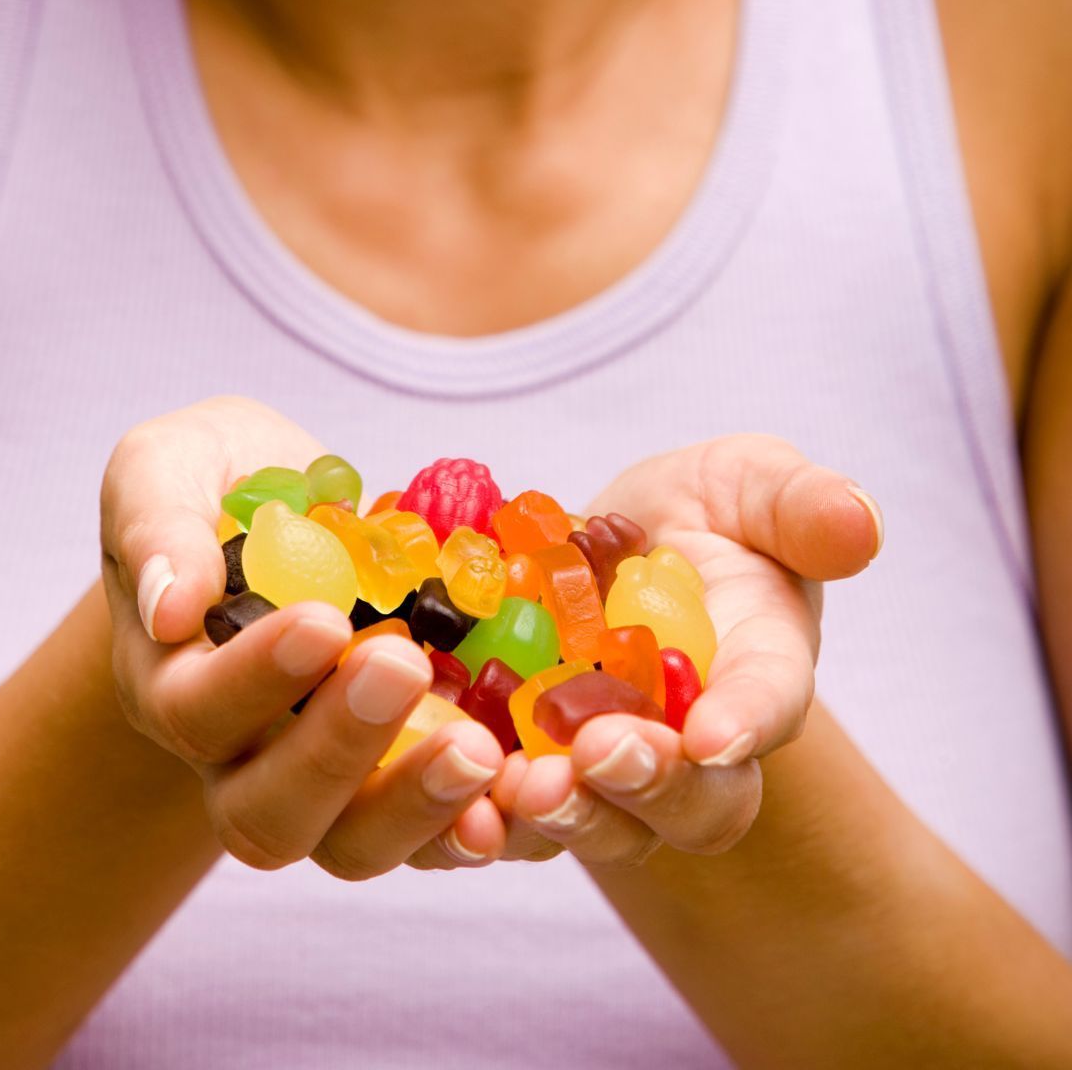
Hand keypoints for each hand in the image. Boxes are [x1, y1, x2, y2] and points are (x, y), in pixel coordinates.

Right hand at [100, 396, 508, 878]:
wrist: (285, 504)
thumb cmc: (215, 478)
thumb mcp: (167, 466)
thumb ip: (156, 524)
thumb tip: (171, 608)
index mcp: (172, 681)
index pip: (198, 710)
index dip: (258, 678)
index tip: (325, 618)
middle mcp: (238, 756)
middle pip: (270, 813)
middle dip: (339, 752)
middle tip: (405, 667)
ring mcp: (322, 779)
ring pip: (352, 844)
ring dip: (416, 806)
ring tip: (480, 751)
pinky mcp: (397, 773)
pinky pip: (432, 830)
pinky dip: (475, 819)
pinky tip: (520, 789)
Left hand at [492, 435, 882, 867]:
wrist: (621, 550)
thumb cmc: (707, 514)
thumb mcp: (753, 483)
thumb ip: (803, 504)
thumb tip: (859, 521)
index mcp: (761, 666)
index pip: (769, 702)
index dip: (745, 721)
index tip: (712, 734)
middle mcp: (698, 744)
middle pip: (695, 802)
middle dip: (648, 786)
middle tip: (598, 756)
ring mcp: (617, 772)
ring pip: (607, 829)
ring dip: (566, 819)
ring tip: (521, 790)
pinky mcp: (537, 776)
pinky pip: (515, 823)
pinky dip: (482, 824)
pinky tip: (452, 805)